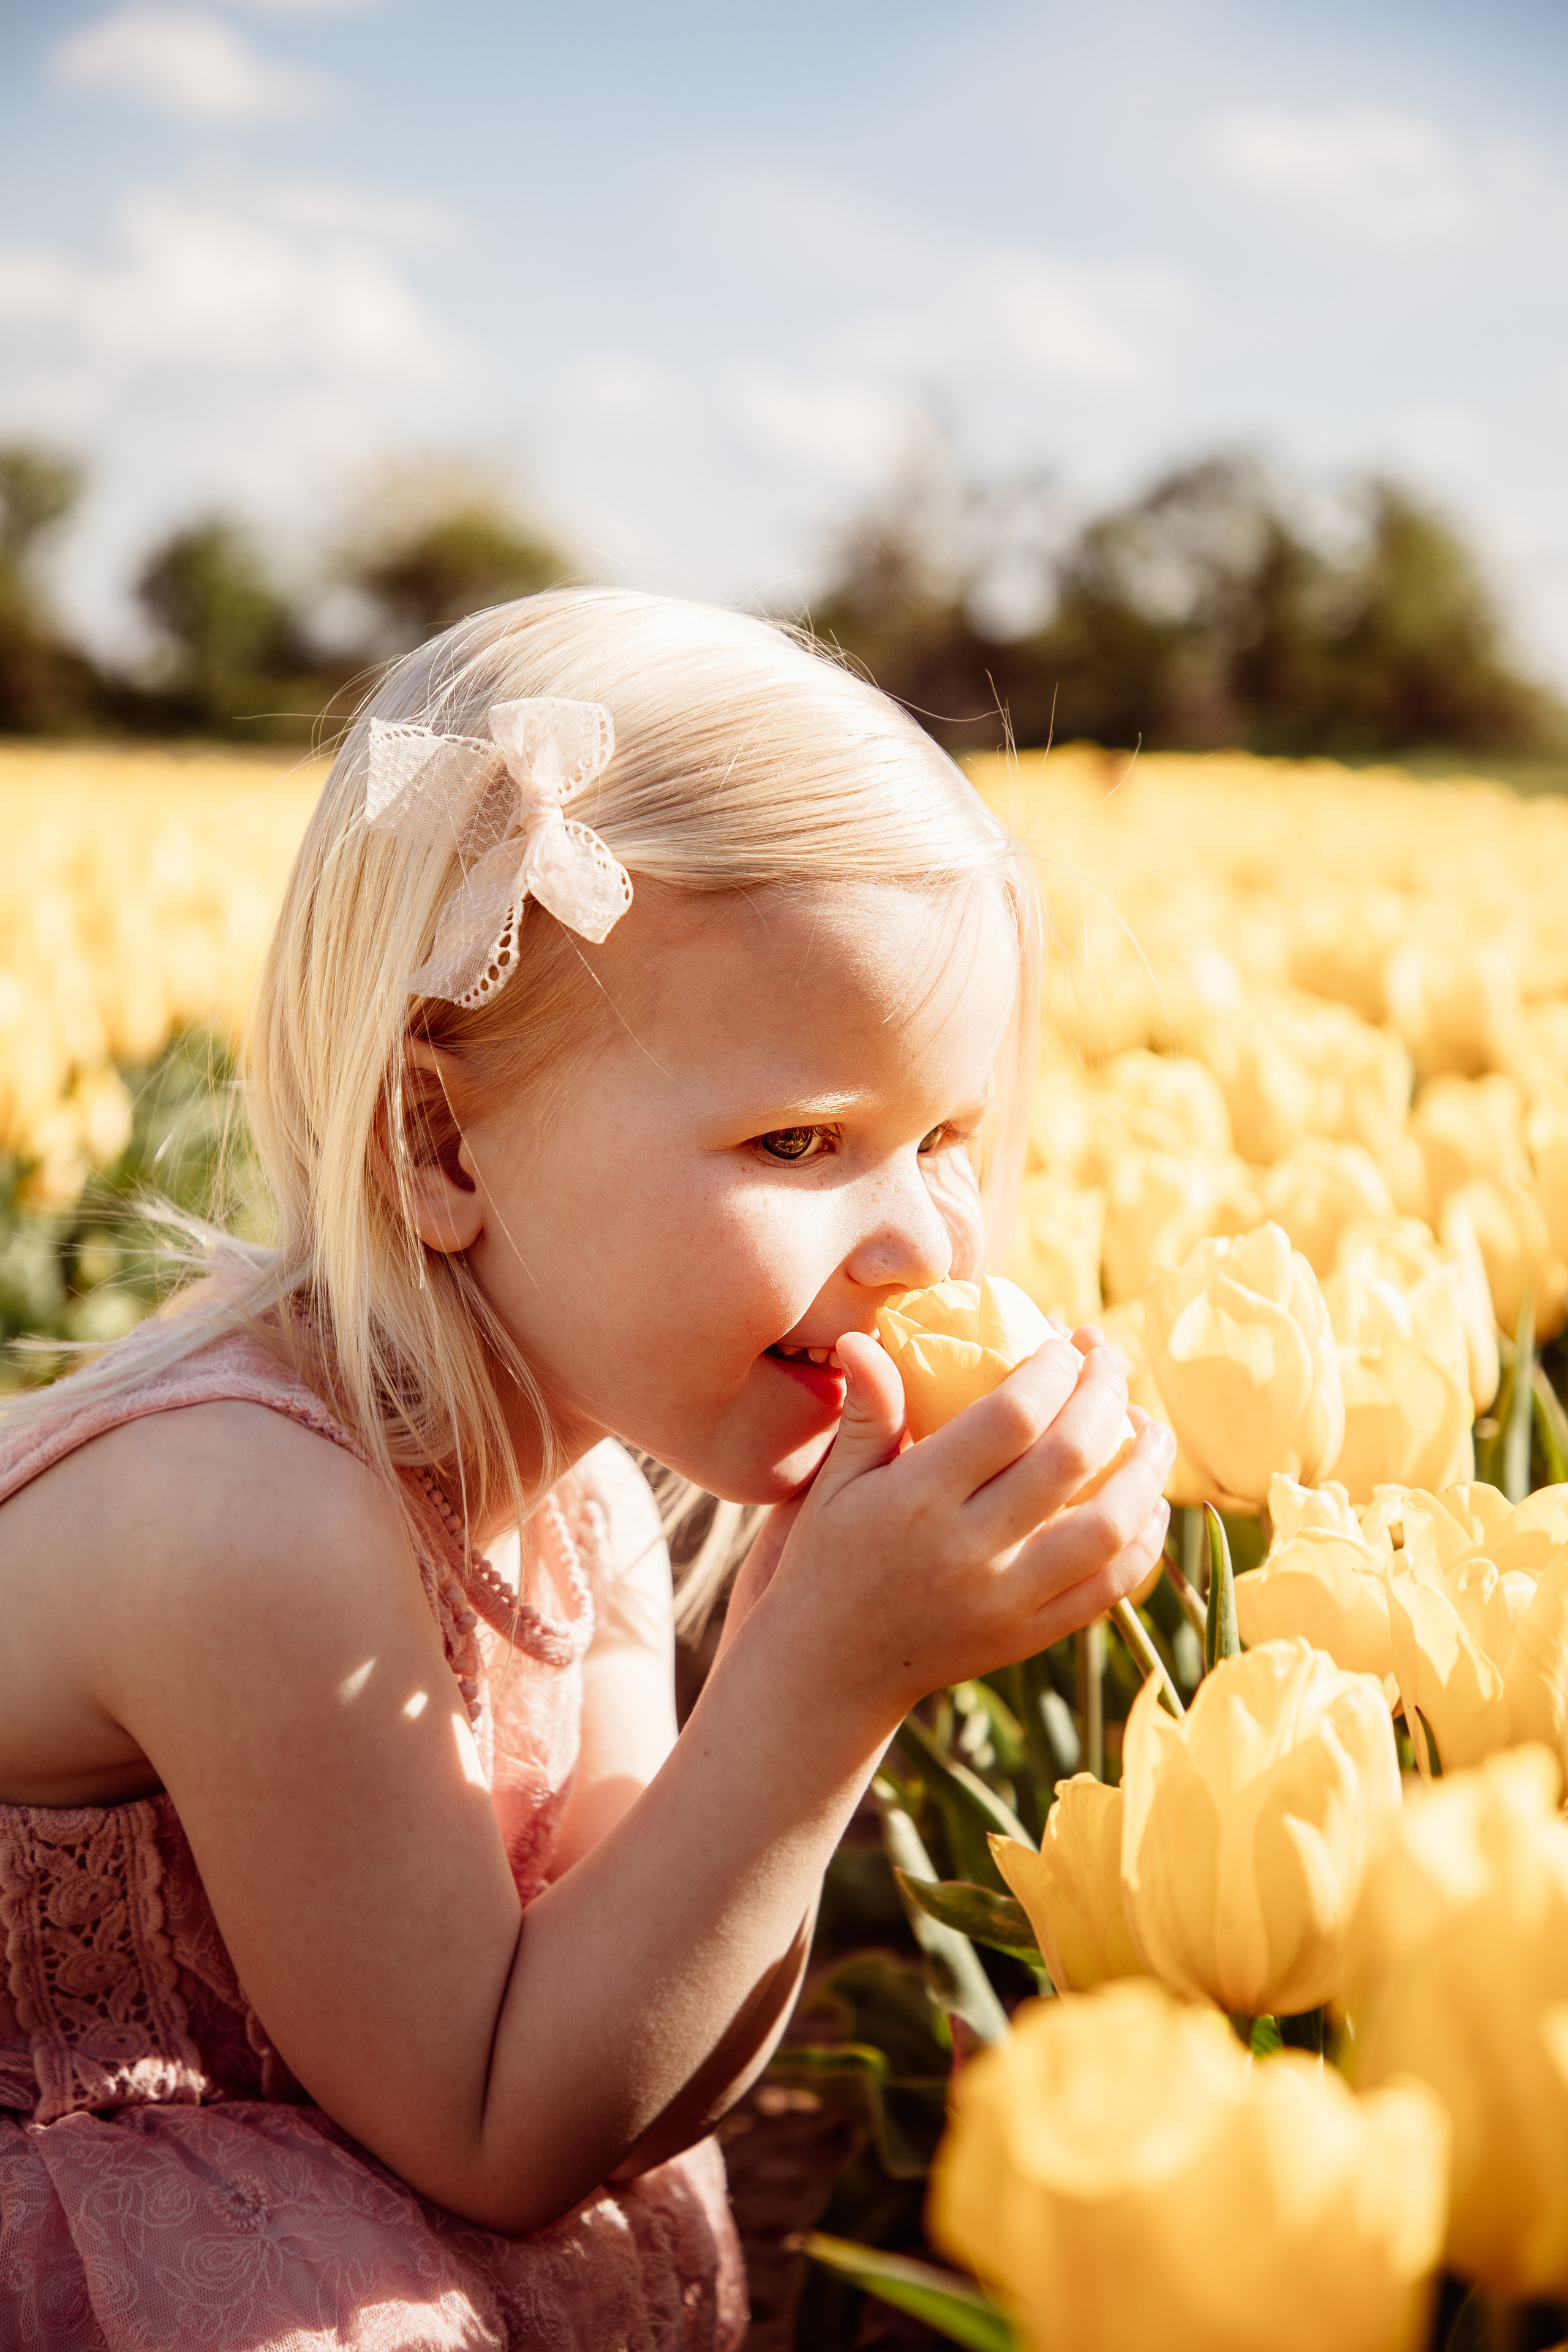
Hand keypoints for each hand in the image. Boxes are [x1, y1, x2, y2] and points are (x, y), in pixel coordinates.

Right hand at [753, 1325, 1174, 1727]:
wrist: (830, 1670)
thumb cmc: (828, 1558)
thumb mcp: (834, 1483)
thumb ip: (866, 1411)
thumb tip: (865, 1335)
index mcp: (917, 1500)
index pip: (1010, 1417)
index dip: (1052, 1369)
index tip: (1064, 1341)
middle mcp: (968, 1551)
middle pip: (1069, 1458)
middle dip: (1105, 1396)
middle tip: (1110, 1361)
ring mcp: (1006, 1600)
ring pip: (1108, 1527)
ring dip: (1145, 1470)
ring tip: (1152, 1428)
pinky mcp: (1030, 1637)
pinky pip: (1110, 1588)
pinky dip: (1144, 1542)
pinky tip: (1152, 1503)